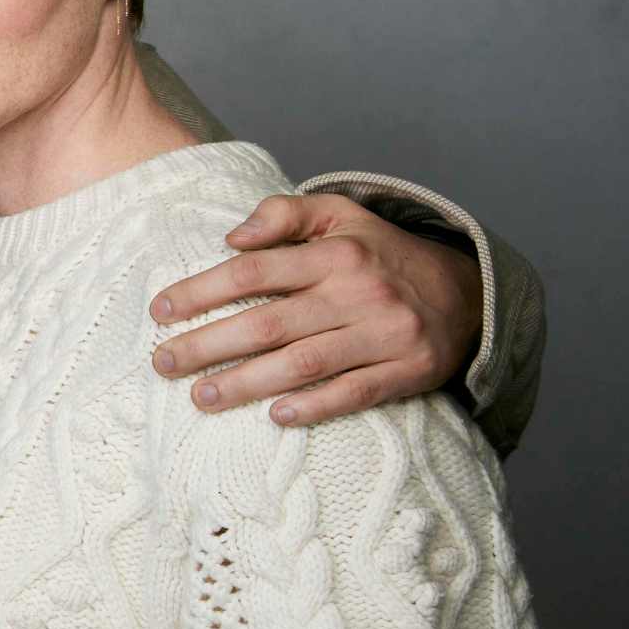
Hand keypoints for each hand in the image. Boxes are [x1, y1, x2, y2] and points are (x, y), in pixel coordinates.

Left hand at [149, 193, 478, 427]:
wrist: (467, 293)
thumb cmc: (380, 254)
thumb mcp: (340, 215)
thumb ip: (284, 213)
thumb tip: (231, 238)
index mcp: (337, 253)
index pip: (254, 271)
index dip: (202, 291)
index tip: (160, 310)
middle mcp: (360, 293)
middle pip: (269, 324)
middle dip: (208, 345)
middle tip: (162, 362)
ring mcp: (386, 335)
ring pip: (304, 363)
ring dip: (246, 383)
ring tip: (200, 396)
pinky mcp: (409, 372)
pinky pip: (355, 393)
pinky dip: (315, 406)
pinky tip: (275, 416)